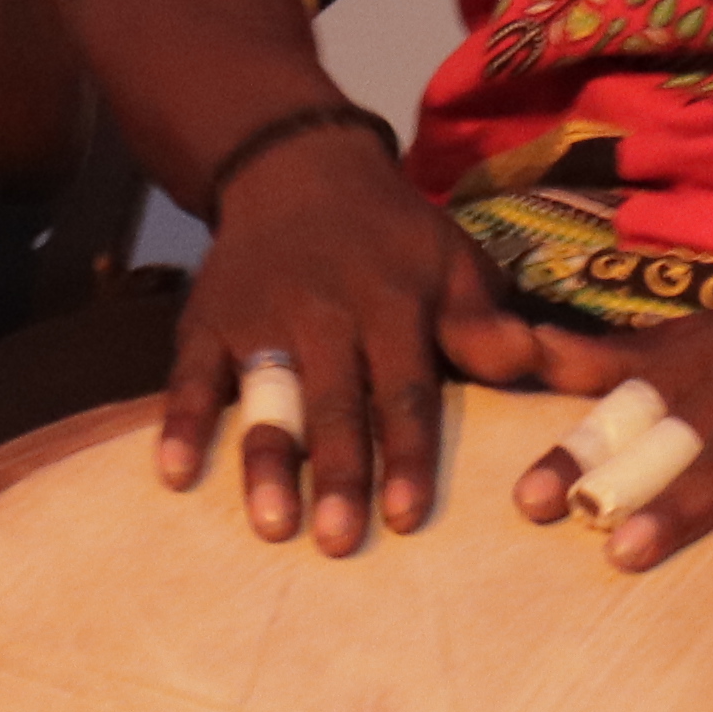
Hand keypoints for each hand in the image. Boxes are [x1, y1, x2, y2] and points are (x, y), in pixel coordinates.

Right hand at [153, 125, 548, 553]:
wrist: (297, 167)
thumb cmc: (392, 235)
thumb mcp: (452, 259)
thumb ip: (485, 320)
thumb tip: (537, 362)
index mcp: (391, 301)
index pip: (404, 389)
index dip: (408, 454)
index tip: (408, 516)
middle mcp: (324, 311)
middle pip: (335, 403)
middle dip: (339, 474)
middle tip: (340, 544)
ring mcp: (259, 317)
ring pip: (265, 396)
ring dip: (266, 461)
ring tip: (272, 525)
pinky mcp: (207, 319)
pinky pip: (191, 375)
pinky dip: (181, 423)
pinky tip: (175, 475)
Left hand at [500, 285, 712, 573]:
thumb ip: (627, 357)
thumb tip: (531, 352)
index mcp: (708, 351)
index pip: (629, 398)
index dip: (578, 445)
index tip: (526, 499)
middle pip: (673, 425)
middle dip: (616, 475)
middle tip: (564, 522)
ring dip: (682, 501)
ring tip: (630, 551)